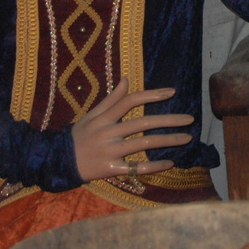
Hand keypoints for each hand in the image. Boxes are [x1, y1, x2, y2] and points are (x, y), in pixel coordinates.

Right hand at [72, 78, 193, 180]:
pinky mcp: (110, 169)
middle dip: (169, 120)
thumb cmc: (78, 136)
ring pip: (144, 143)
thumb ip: (111, 99)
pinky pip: (136, 168)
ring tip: (186, 138)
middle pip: (143, 122)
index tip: (172, 92)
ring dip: (168, 140)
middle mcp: (108, 132)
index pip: (131, 101)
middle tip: (189, 119)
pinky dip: (154, 166)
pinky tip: (169, 162)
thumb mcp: (91, 115)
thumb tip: (126, 78)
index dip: (152, 95)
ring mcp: (110, 151)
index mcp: (104, 117)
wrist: (58, 162)